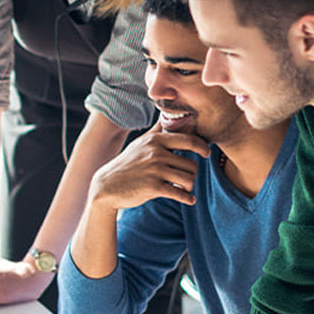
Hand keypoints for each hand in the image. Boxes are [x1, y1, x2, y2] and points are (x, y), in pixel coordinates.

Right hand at [90, 121, 209, 211]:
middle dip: (191, 173)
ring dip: (189, 187)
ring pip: (189, 179)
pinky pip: (180, 193)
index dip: (202, 147)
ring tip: (182, 188)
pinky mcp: (153, 187)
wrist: (107, 186)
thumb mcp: (140, 144)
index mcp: (155, 141)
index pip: (188, 140)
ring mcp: (155, 170)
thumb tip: (166, 114)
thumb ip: (156, 131)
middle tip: (186, 177)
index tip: (207, 153)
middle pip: (191, 164)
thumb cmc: (127, 164)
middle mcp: (156, 153)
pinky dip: (187, 198)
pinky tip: (188, 199)